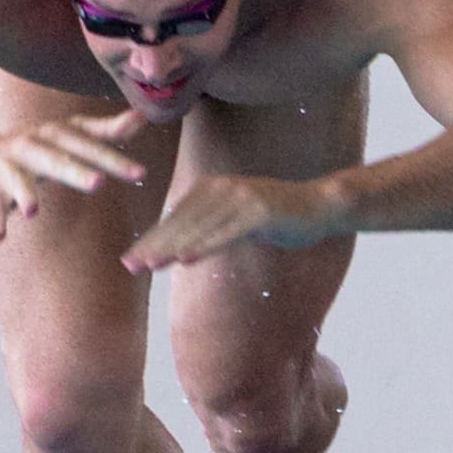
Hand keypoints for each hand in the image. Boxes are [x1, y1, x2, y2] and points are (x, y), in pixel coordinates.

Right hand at [0, 110, 153, 242]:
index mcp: (55, 134)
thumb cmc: (39, 149)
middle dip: (76, 171)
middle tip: (99, 184)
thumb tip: (143, 116)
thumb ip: (106, 131)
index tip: (141, 164)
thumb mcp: (70, 138)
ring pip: (19, 180)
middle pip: (56, 159)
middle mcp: (31, 145)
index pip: (86, 140)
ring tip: (32, 211)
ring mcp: (8, 165)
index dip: (112, 150)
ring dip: (25, 194)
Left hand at [124, 169, 338, 274]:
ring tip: (151, 265)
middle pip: (181, 223)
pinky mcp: (258, 211)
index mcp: (211, 187)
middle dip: (154, 246)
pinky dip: (205, 246)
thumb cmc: (282, 217)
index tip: (130, 261)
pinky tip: (186, 259)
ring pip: (199, 228)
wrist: (322, 205)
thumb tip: (182, 250)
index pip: (176, 219)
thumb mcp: (241, 222)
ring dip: (172, 248)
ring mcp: (240, 197)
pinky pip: (226, 233)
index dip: (152, 241)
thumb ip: (213, 230)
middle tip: (130, 265)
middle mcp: (221, 187)